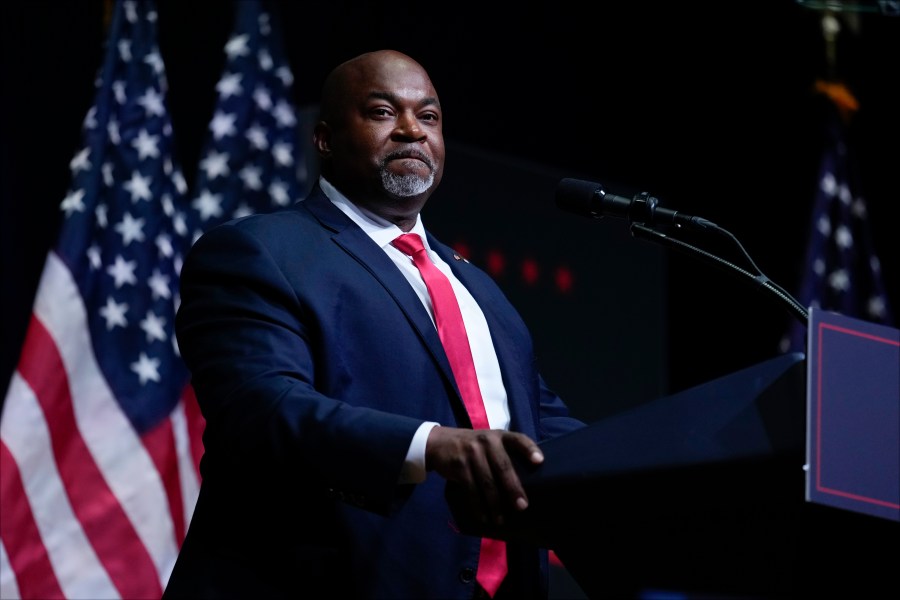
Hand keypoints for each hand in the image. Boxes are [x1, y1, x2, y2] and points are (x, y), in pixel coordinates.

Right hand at [425, 426, 543, 527]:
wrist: (439, 442)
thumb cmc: (473, 446)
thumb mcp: (489, 441)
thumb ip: (504, 453)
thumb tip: (528, 481)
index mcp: (499, 436)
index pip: (518, 439)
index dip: (529, 449)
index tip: (539, 461)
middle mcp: (487, 441)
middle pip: (503, 467)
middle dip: (513, 488)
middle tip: (522, 507)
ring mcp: (471, 453)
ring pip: (487, 482)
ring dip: (495, 504)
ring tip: (501, 520)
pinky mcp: (459, 466)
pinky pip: (471, 489)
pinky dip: (478, 506)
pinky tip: (484, 517)